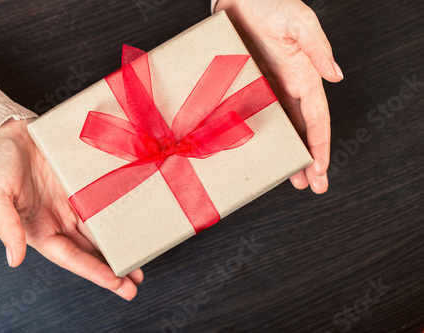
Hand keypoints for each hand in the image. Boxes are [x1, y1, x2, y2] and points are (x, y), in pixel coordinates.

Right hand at [0, 119, 142, 299]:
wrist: (8, 131)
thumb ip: (5, 226)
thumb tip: (15, 260)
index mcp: (39, 229)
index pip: (70, 256)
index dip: (93, 270)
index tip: (116, 283)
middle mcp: (61, 220)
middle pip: (90, 250)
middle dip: (112, 269)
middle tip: (135, 285)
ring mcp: (75, 203)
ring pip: (102, 231)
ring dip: (120, 247)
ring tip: (141, 264)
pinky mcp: (85, 183)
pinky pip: (106, 201)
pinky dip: (121, 214)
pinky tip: (137, 223)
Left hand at [215, 0, 342, 193]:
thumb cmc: (270, 2)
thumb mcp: (299, 22)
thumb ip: (318, 48)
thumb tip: (336, 77)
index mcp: (303, 76)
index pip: (317, 119)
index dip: (319, 145)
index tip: (319, 170)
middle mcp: (286, 87)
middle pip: (301, 131)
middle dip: (308, 159)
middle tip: (310, 186)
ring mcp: (266, 89)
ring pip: (280, 129)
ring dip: (286, 154)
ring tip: (290, 179)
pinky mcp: (245, 87)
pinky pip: (253, 117)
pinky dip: (258, 136)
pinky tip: (259, 152)